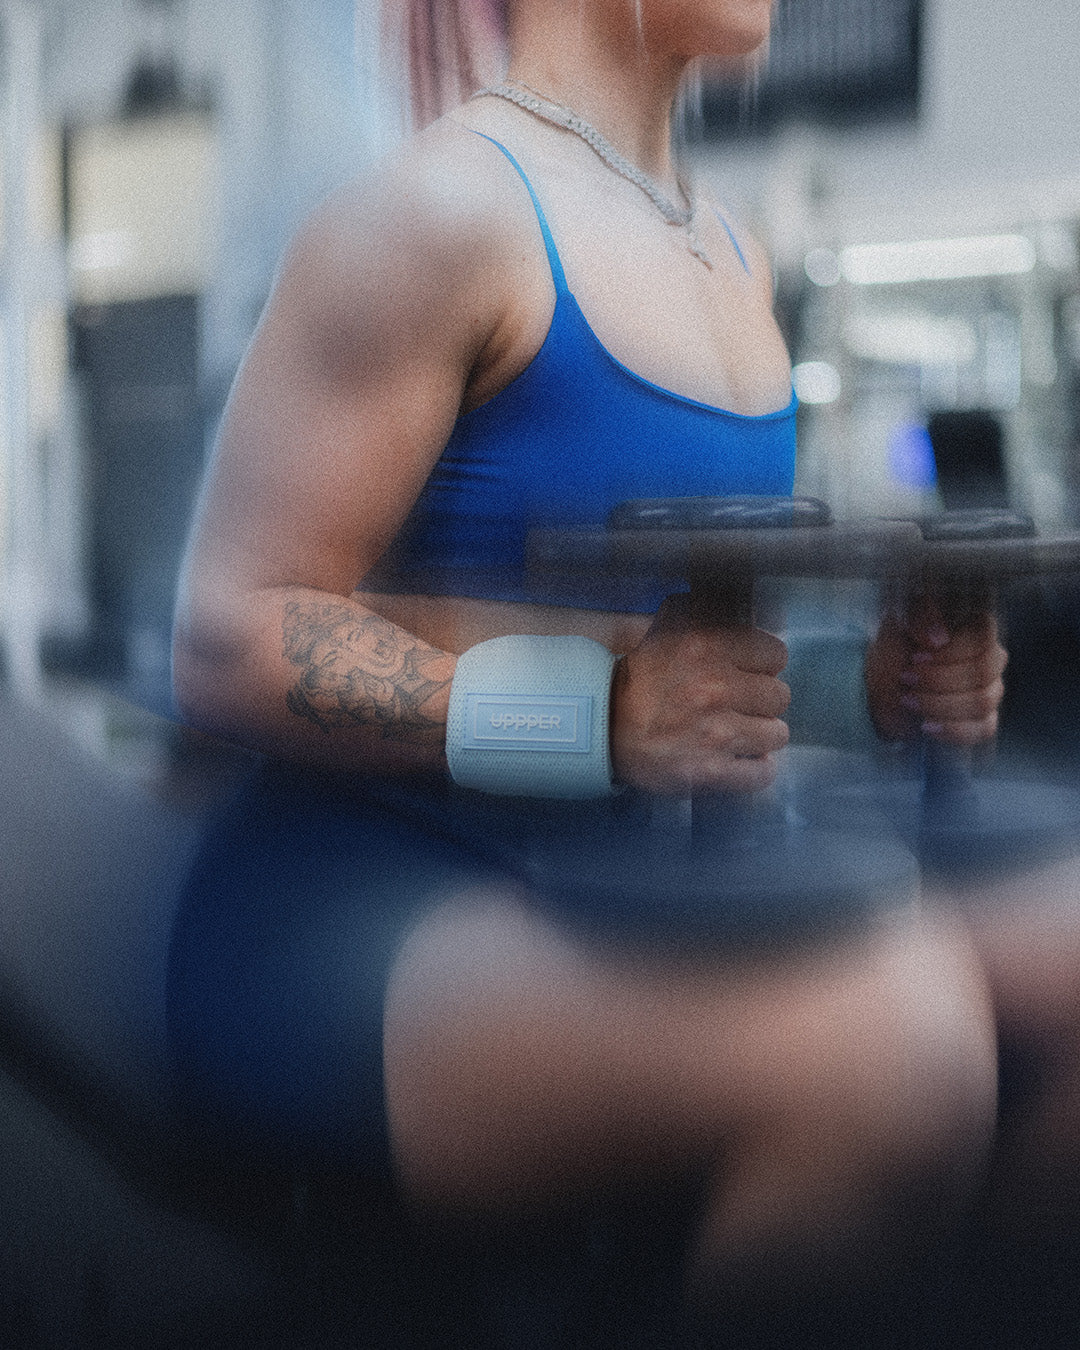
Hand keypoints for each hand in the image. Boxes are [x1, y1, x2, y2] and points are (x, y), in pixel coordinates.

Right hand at [611, 595, 789, 793]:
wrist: (604, 726)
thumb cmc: (644, 677)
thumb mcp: (672, 625)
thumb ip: (715, 609)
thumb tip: (769, 613)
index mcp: (707, 646)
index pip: (776, 654)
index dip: (761, 665)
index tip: (744, 673)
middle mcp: (714, 687)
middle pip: (779, 696)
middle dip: (760, 701)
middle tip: (735, 705)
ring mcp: (715, 733)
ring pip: (776, 735)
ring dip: (759, 736)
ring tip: (735, 733)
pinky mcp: (710, 771)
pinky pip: (762, 774)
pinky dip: (753, 770)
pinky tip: (736, 760)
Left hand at [864, 598, 1007, 746]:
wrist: (881, 690)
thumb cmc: (894, 652)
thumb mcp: (897, 626)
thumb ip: (918, 619)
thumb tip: (938, 638)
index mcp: (974, 628)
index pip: (983, 638)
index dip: (950, 652)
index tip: (915, 658)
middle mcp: (990, 658)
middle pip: (983, 673)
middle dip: (938, 680)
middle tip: (905, 679)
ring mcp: (990, 690)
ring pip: (983, 702)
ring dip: (938, 704)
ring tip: (908, 700)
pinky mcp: (984, 720)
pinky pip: (984, 729)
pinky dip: (952, 730)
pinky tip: (926, 726)